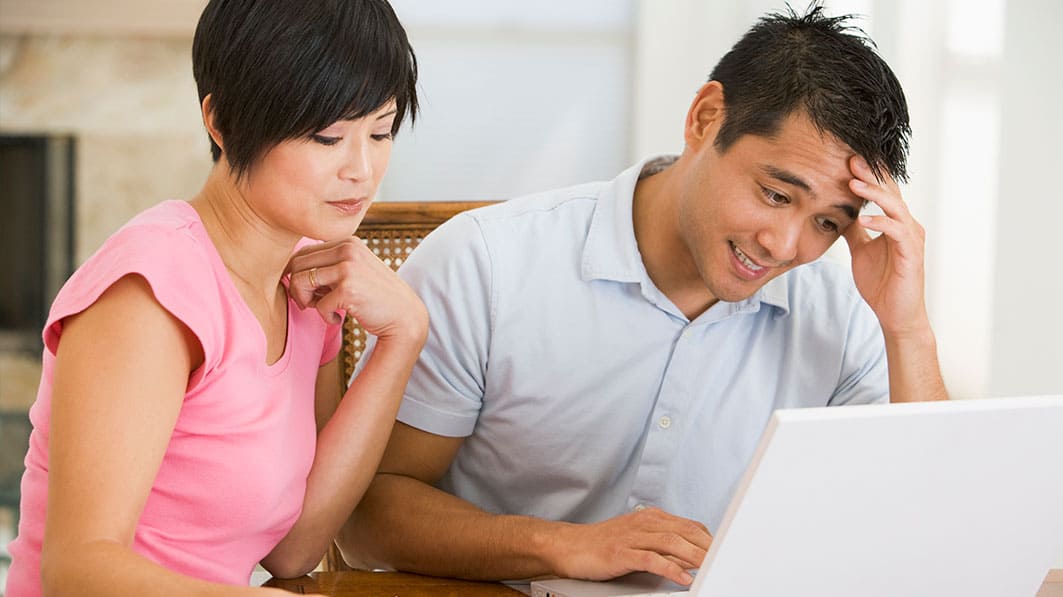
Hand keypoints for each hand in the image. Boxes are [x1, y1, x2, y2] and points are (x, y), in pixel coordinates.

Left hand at [286, 238, 427, 343]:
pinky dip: (325, 317)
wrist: (404, 317)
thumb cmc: (376, 297)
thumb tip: (289, 271)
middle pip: (297, 264)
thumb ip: (329, 266)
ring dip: (306, 301)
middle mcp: (348, 249)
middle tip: (310, 303)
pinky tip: (339, 319)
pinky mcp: (348, 289)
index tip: (310, 292)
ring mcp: (348, 267)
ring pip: (300, 281)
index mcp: (348, 242)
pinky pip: (318, 305)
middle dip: (298, 288)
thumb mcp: (354, 271)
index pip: (304, 252)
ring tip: (323, 309)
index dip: (298, 275)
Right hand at [547, 507, 711, 585]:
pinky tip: (683, 578)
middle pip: (685, 533)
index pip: (690, 526)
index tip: (726, 551)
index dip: (710, 539)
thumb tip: (690, 555)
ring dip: (695, 557)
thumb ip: (662, 544)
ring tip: (712, 568)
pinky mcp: (621, 552)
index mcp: (651, 518)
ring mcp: (632, 537)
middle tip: (727, 560)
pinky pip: (651, 559)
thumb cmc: (602, 544)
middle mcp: (644, 523)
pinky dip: (670, 569)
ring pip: (672, 543)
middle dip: (709, 548)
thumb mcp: (637, 539)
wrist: (569, 546)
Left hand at [843, 156, 929, 336]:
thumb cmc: (881, 283)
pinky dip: (880, 222)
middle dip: (871, 174)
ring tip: (853, 183)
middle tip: (851, 159)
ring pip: (895, 206)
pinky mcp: (911, 253)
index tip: (846, 160)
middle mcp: (907, 225)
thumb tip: (840, 214)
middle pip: (890, 191)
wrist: (895, 314)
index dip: (867, 175)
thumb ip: (854, 231)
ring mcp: (911, 238)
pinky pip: (898, 231)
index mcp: (895, 222)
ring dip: (874, 194)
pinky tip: (863, 218)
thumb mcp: (861, 250)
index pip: (883, 191)